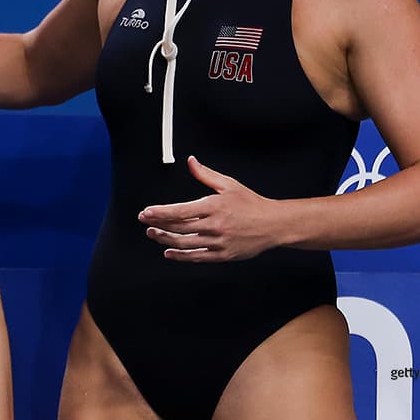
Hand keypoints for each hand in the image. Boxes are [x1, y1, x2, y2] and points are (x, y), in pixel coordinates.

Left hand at [138, 156, 280, 261]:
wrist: (273, 224)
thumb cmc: (251, 203)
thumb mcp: (228, 184)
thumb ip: (205, 174)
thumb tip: (190, 161)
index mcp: (213, 207)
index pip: (179, 211)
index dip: (160, 213)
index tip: (146, 213)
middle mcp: (214, 226)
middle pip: (178, 228)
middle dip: (158, 225)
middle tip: (145, 222)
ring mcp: (218, 242)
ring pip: (184, 244)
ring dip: (165, 240)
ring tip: (153, 234)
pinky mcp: (223, 255)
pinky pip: (196, 257)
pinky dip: (180, 256)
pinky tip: (169, 252)